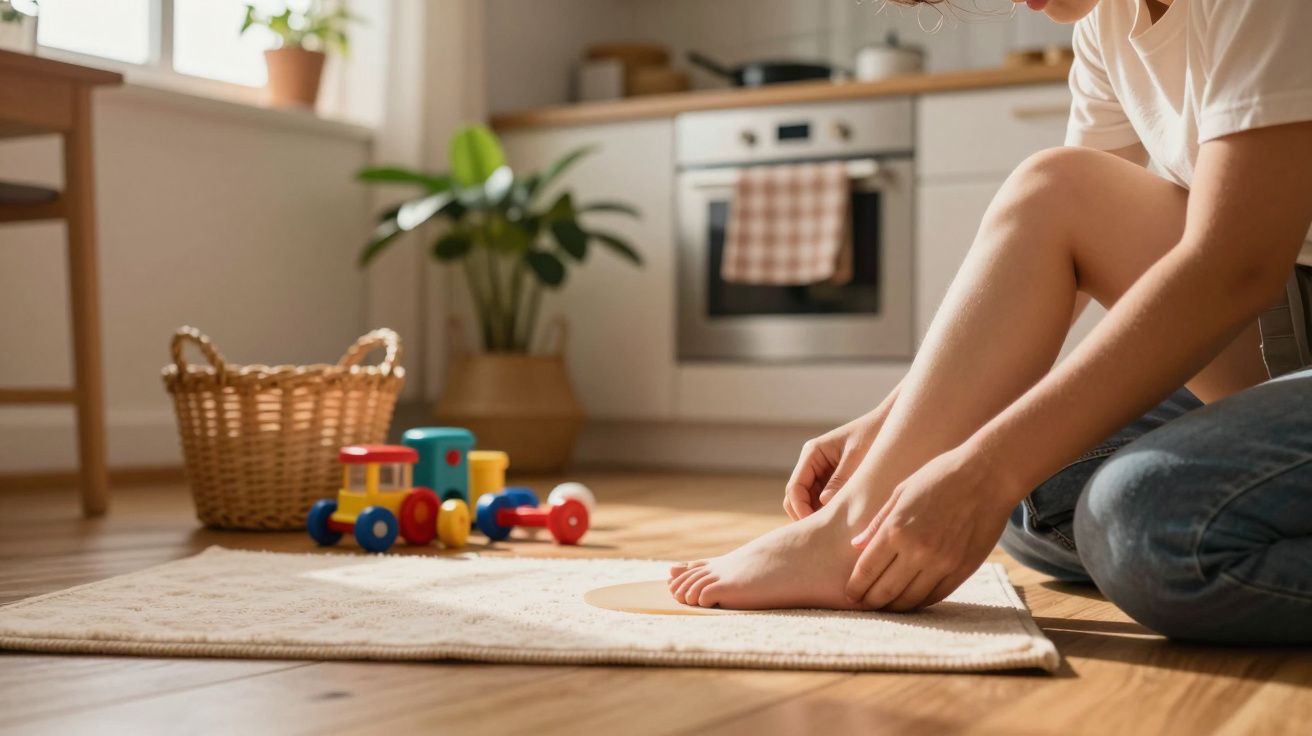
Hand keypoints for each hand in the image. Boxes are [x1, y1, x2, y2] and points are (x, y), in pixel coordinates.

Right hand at [783, 399, 892, 520]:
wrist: (891, 426)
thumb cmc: (874, 435)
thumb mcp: (858, 458)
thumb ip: (841, 480)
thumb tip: (824, 504)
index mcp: (812, 453)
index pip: (794, 488)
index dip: (801, 510)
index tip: (818, 527)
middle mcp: (812, 464)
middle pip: (796, 499)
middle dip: (806, 517)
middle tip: (827, 534)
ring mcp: (822, 474)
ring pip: (809, 504)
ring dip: (818, 517)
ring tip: (838, 531)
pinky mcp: (834, 482)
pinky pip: (824, 503)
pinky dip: (830, 514)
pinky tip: (846, 523)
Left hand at [844, 443, 1018, 610]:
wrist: (988, 476)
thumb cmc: (939, 477)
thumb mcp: (901, 492)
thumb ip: (878, 522)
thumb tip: (855, 546)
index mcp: (897, 530)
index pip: (867, 570)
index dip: (855, 588)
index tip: (849, 595)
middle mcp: (918, 551)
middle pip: (885, 591)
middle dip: (869, 602)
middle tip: (861, 605)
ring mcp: (942, 563)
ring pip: (910, 600)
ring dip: (893, 607)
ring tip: (884, 606)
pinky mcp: (963, 569)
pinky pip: (935, 596)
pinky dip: (919, 602)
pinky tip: (910, 600)